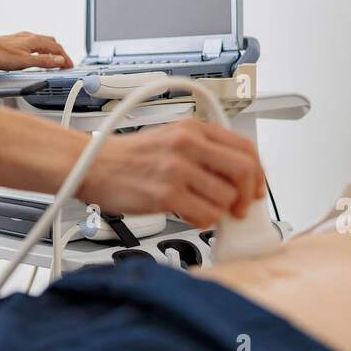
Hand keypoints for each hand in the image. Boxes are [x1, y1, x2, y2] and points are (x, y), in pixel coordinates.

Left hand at [0, 32, 72, 71]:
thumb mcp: (24, 62)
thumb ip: (44, 61)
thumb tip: (59, 60)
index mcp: (34, 40)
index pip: (56, 47)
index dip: (65, 57)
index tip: (70, 65)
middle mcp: (28, 37)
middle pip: (51, 43)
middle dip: (59, 53)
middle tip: (64, 64)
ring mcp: (21, 39)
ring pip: (41, 44)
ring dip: (50, 52)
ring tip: (53, 62)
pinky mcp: (14, 43)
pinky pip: (32, 46)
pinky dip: (40, 52)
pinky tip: (34, 58)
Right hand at [77, 119, 265, 228]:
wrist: (93, 165)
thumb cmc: (130, 157)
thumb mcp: (172, 138)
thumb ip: (204, 151)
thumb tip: (237, 177)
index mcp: (193, 128)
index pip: (245, 148)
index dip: (258, 174)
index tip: (256, 189)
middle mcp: (188, 144)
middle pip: (244, 171)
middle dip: (248, 196)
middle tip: (240, 207)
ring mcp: (177, 169)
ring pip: (226, 198)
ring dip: (219, 211)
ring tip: (201, 208)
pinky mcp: (167, 194)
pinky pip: (206, 215)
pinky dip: (203, 221)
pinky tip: (189, 214)